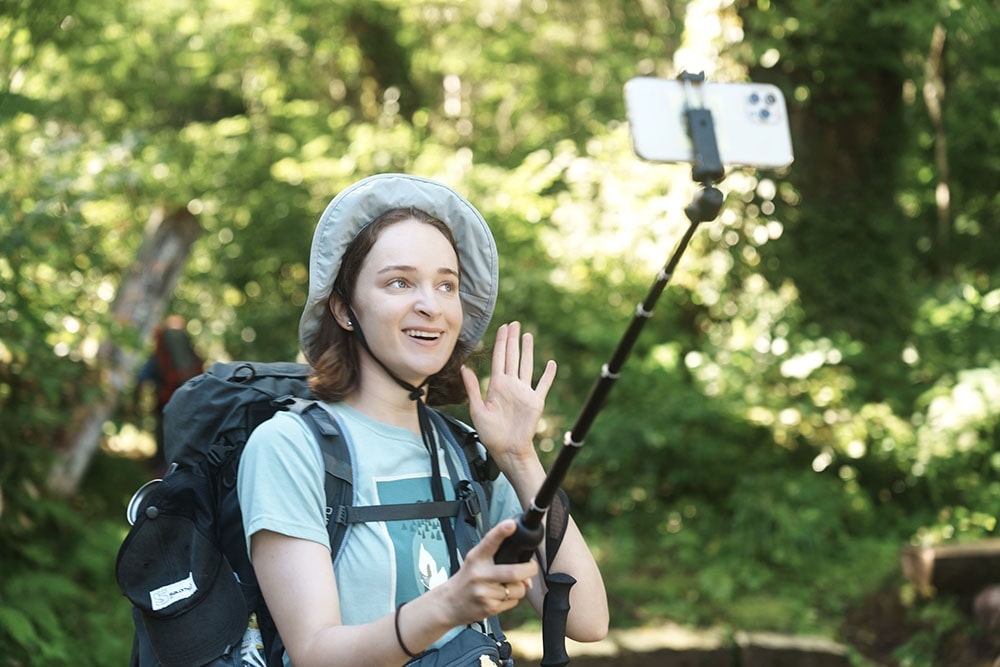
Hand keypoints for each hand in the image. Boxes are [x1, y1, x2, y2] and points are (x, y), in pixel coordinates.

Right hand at [439, 520, 537, 624]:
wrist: (448, 603)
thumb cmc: (466, 580)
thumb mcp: (475, 561)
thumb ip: (499, 559)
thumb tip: (526, 574)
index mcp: (477, 558)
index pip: (490, 541)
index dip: (501, 532)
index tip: (511, 524)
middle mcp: (480, 574)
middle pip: (514, 572)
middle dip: (529, 569)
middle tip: (531, 567)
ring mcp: (484, 592)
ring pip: (518, 589)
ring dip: (519, 588)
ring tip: (506, 586)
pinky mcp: (489, 607)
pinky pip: (513, 602)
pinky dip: (511, 600)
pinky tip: (499, 597)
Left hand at [461, 322, 556, 468]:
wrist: (507, 450)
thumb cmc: (490, 434)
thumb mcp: (477, 409)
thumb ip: (473, 388)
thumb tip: (463, 368)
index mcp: (496, 385)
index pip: (499, 358)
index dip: (501, 342)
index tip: (502, 328)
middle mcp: (511, 385)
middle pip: (512, 357)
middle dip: (512, 340)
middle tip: (514, 323)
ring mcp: (524, 392)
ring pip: (527, 366)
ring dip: (528, 351)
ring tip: (528, 335)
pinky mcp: (535, 401)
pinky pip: (543, 385)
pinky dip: (548, 375)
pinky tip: (551, 363)